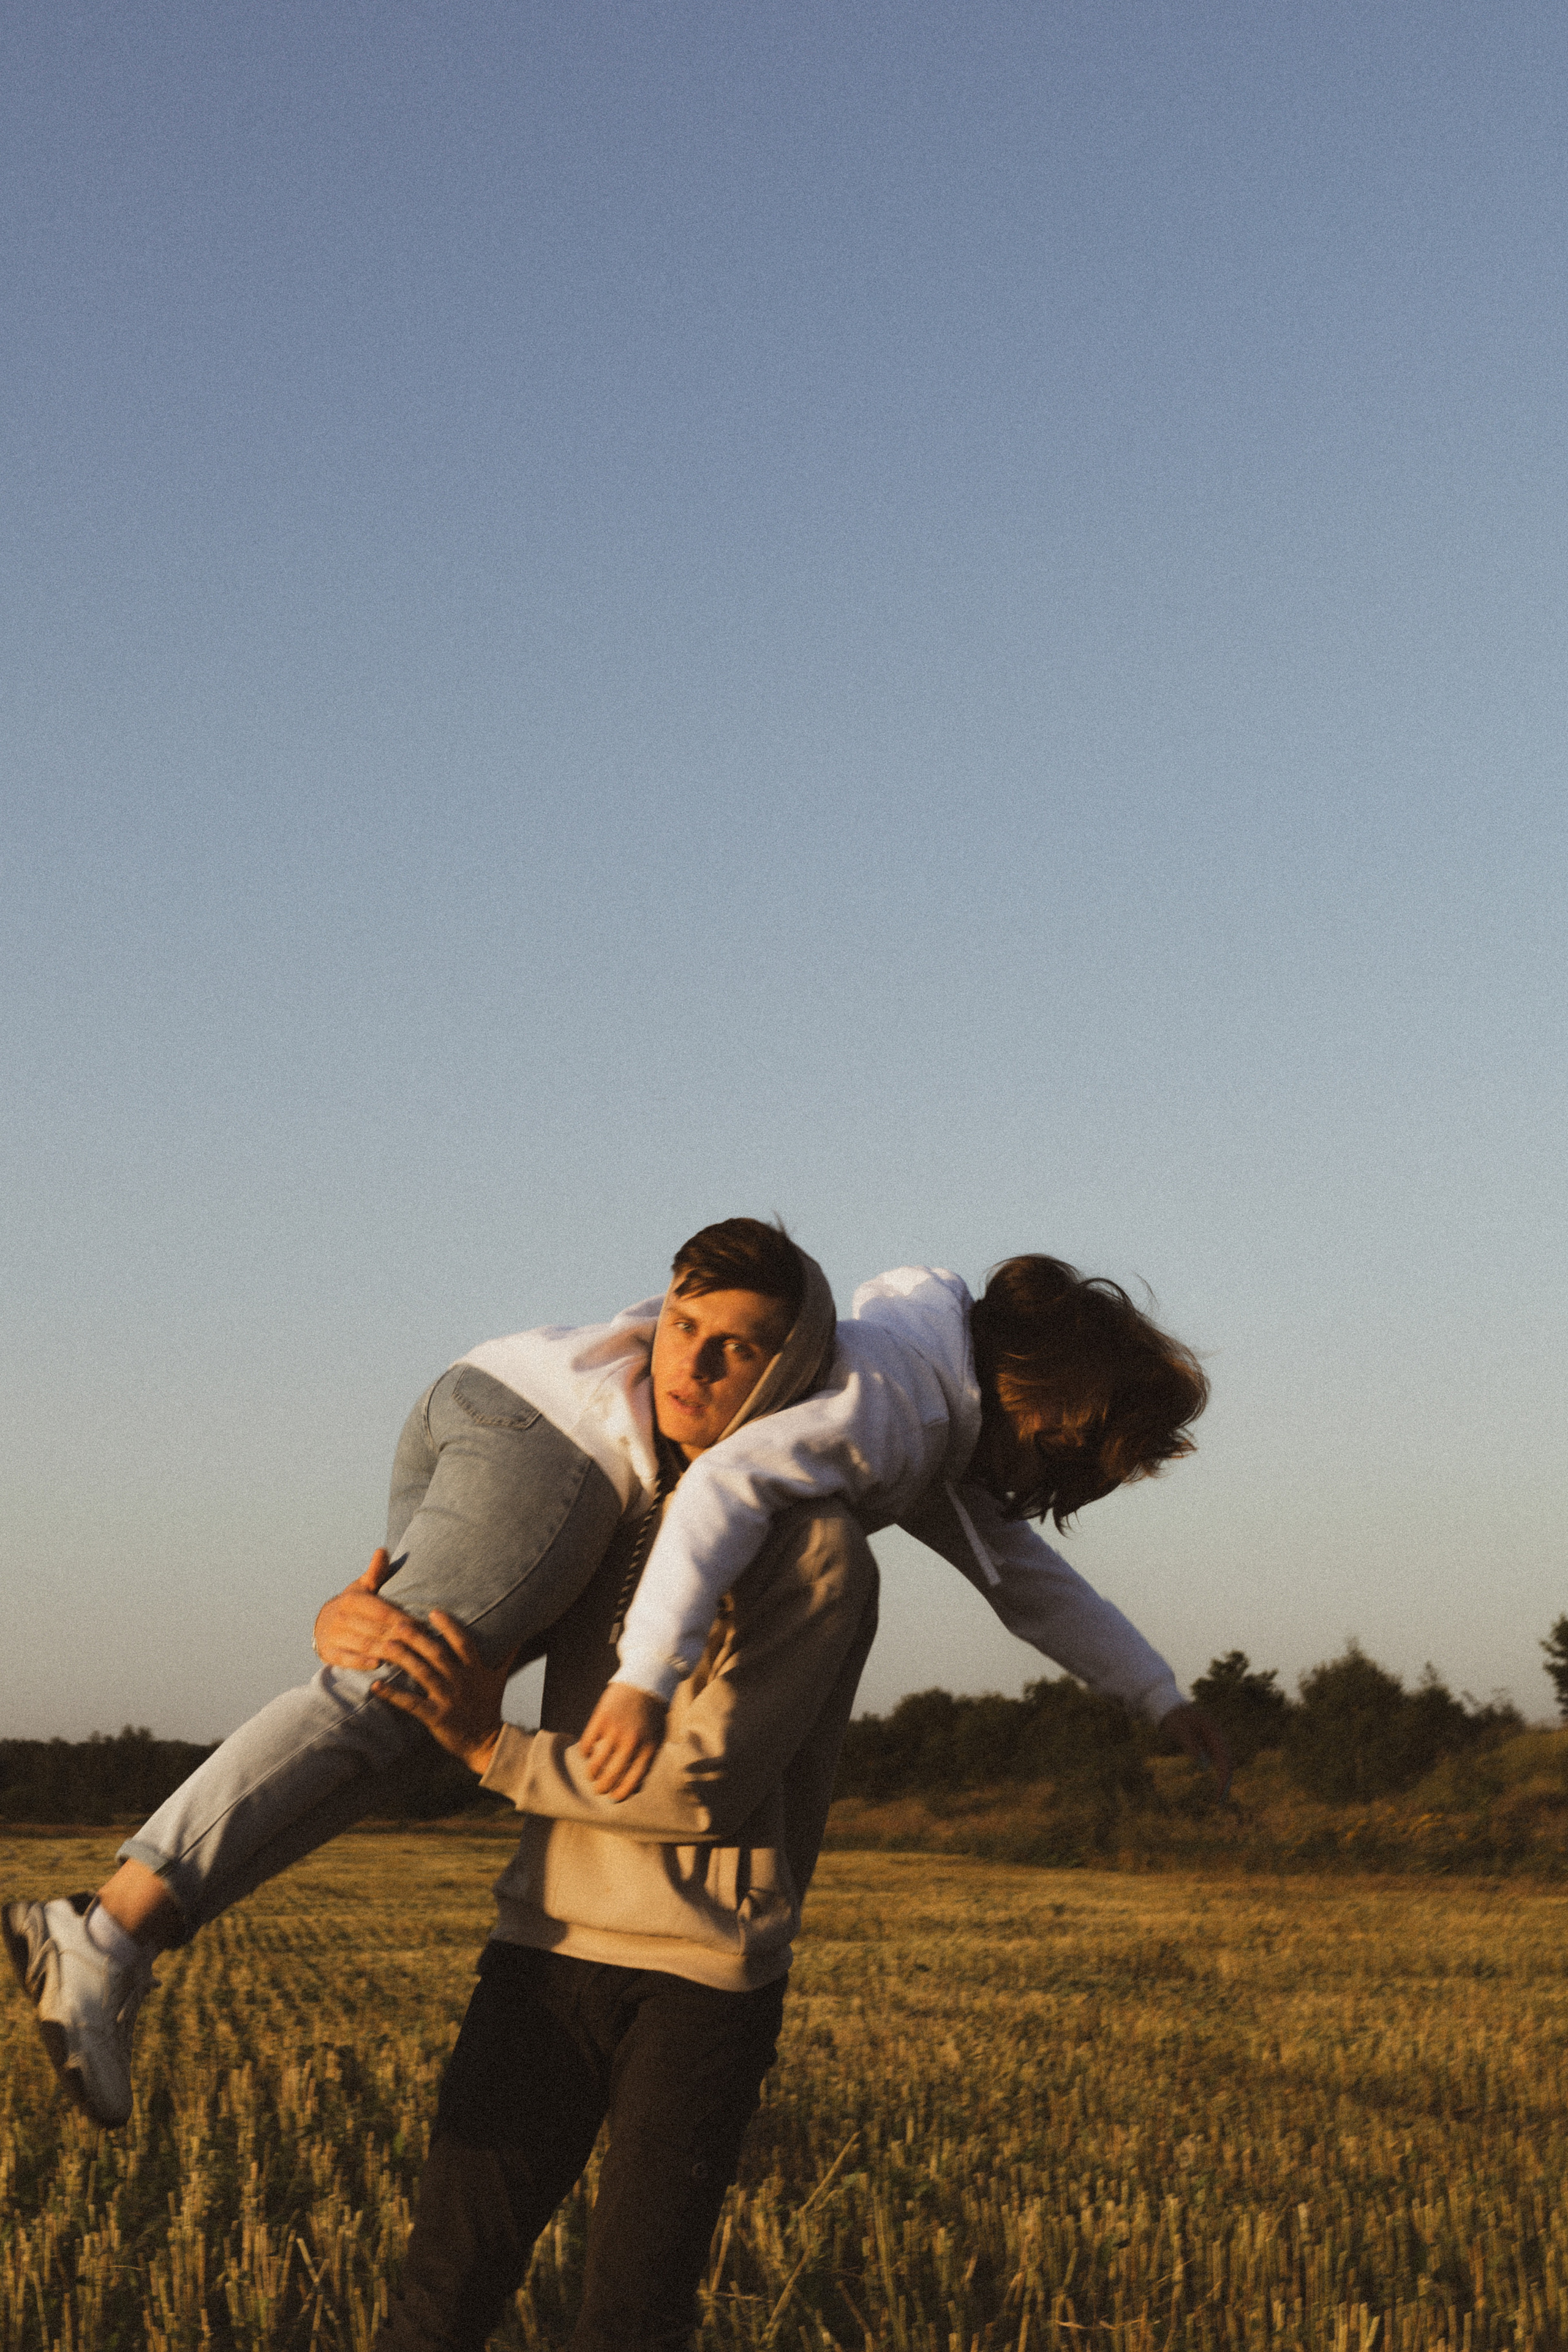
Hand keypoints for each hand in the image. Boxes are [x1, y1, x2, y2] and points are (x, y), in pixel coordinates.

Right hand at [313, 1550, 415, 1671]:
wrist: (322, 1624)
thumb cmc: (351, 1606)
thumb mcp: (361, 1588)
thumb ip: (375, 1572)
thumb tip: (382, 1550)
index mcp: (352, 1600)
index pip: (383, 1610)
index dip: (403, 1618)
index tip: (423, 1626)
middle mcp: (341, 1617)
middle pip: (376, 1629)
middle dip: (400, 1637)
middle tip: (421, 1644)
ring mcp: (333, 1635)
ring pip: (364, 1645)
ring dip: (386, 1651)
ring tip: (406, 1655)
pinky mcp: (328, 1653)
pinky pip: (347, 1659)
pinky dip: (362, 1662)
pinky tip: (378, 1663)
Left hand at [369, 1610, 515, 1775]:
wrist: (487, 1742)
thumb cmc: (490, 1706)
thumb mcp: (499, 1678)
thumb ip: (505, 1655)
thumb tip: (518, 1634)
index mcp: (476, 1670)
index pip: (463, 1642)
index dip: (449, 1626)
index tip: (433, 1612)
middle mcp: (462, 1681)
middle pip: (437, 1654)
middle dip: (417, 1637)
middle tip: (397, 1623)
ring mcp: (448, 1699)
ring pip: (422, 1674)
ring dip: (403, 1659)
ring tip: (385, 1646)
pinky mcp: (436, 1717)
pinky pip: (411, 1704)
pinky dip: (392, 1694)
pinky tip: (376, 1685)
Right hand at [578, 1683, 668, 1801]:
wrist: (646, 1682)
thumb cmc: (652, 1714)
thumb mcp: (657, 1738)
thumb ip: (647, 1761)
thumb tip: (632, 1788)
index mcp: (649, 1749)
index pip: (633, 1781)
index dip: (621, 1793)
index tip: (613, 1797)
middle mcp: (632, 1742)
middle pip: (611, 1776)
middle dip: (602, 1787)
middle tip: (598, 1789)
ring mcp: (615, 1731)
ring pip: (596, 1764)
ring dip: (591, 1774)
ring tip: (592, 1774)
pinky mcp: (601, 1719)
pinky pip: (587, 1745)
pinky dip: (585, 1752)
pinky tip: (588, 1753)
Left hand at [1161, 1702, 1233, 1799]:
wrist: (1170, 1707)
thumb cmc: (1174, 1718)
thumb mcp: (1179, 1729)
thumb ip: (1189, 1743)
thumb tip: (1201, 1762)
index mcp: (1214, 1731)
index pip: (1225, 1757)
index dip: (1224, 1776)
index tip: (1220, 1791)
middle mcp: (1217, 1736)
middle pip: (1228, 1760)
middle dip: (1226, 1780)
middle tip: (1219, 1799)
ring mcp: (1214, 1739)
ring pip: (1224, 1761)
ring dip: (1223, 1777)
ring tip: (1219, 1796)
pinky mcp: (1208, 1743)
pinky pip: (1217, 1759)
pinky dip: (1218, 1772)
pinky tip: (1217, 1783)